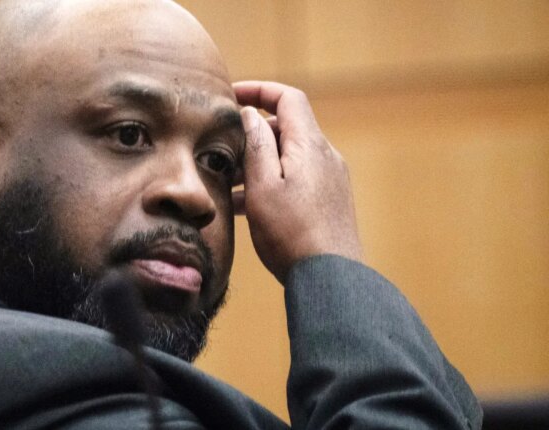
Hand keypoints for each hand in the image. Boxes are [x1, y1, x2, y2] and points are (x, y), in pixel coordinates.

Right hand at [232, 81, 361, 278]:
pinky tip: (246, 206)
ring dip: (258, 162)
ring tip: (228, 184)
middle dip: (252, 133)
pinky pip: (296, 178)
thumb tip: (251, 114)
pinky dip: (271, 181)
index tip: (231, 97)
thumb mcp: (263, 187)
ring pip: (288, 156)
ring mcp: (329, 179)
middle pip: (286, 127)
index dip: (259, 90)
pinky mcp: (328, 200)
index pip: (288, 98)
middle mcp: (325, 156)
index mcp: (309, 145)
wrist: (330, 278)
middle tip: (222, 149)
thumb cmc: (292, 234)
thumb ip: (256, 146)